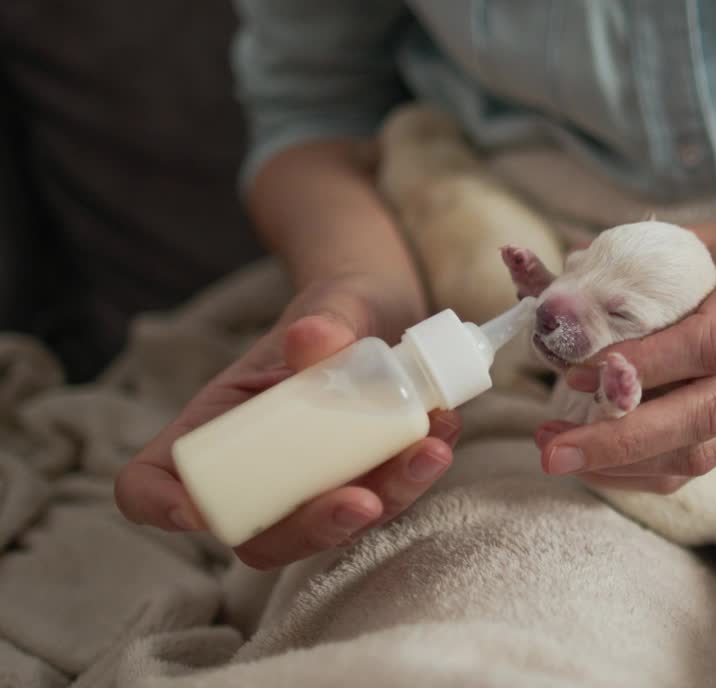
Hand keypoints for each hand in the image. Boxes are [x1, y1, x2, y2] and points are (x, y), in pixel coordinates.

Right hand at [114, 273, 460, 569]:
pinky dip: (416, 474)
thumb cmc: (338, 309)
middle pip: (257, 534)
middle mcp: (257, 466)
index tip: (199, 513)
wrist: (388, 313)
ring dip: (386, 501)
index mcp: (216, 423)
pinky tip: (444, 431)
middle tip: (363, 501)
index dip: (162, 506)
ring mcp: (312, 484)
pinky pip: (384, 499)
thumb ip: (327, 316)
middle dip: (311, 529)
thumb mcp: (331, 301)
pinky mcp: (365, 485)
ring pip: (331, 524)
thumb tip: (312, 340)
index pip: (151, 482)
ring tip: (431, 451)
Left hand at [534, 221, 715, 492]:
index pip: (715, 340)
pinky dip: (637, 472)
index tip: (579, 373)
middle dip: (624, 437)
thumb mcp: (679, 238)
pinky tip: (589, 463)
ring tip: (558, 451)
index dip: (648, 364)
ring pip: (704, 452)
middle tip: (552, 447)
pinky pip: (696, 466)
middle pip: (710, 410)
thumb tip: (545, 296)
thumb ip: (620, 266)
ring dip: (622, 462)